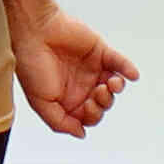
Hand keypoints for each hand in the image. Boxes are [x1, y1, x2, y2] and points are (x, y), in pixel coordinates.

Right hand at [12, 8, 137, 137]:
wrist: (33, 30)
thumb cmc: (31, 64)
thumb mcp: (40, 102)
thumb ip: (59, 122)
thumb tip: (81, 133)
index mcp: (67, 99)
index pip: (89, 117)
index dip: (92, 116)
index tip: (85, 106)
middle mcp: (81, 85)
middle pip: (103, 103)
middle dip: (104, 103)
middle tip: (97, 93)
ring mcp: (92, 69)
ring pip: (113, 86)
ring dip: (116, 89)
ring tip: (112, 84)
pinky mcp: (100, 52)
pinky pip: (120, 63)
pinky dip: (128, 69)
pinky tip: (132, 75)